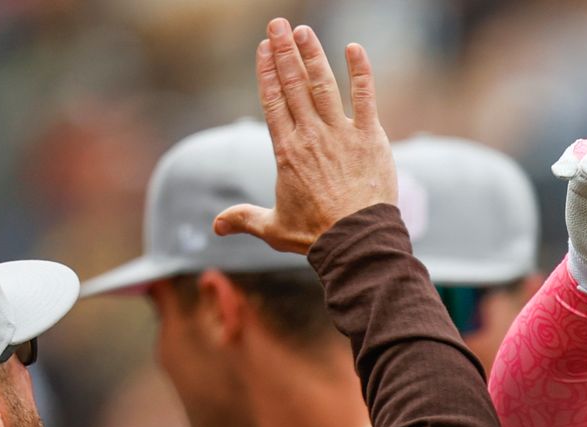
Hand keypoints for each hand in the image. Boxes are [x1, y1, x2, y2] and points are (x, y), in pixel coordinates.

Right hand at [215, 19, 395, 254]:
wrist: (355, 242)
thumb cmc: (315, 236)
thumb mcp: (273, 228)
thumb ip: (245, 219)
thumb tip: (216, 226)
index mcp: (287, 151)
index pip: (272, 102)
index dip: (266, 72)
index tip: (263, 48)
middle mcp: (310, 136)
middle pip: (293, 85)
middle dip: (284, 52)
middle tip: (278, 24)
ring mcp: (341, 134)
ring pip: (323, 85)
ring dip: (312, 55)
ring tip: (303, 31)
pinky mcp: (370, 138)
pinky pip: (365, 98)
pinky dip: (360, 73)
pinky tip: (355, 49)